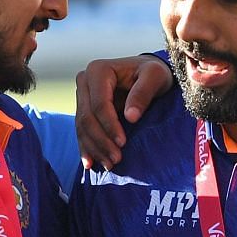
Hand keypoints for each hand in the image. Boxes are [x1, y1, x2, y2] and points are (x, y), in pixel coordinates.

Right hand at [77, 54, 172, 169]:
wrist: (147, 74)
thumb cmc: (153, 73)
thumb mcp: (155, 76)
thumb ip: (143, 92)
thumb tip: (130, 117)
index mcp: (98, 71)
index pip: (99, 104)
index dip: (109, 126)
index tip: (123, 143)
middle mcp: (85, 82)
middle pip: (87, 118)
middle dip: (101, 141)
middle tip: (116, 159)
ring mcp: (82, 96)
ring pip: (82, 127)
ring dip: (94, 148)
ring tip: (109, 165)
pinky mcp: (84, 109)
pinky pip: (82, 131)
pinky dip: (87, 148)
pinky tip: (90, 164)